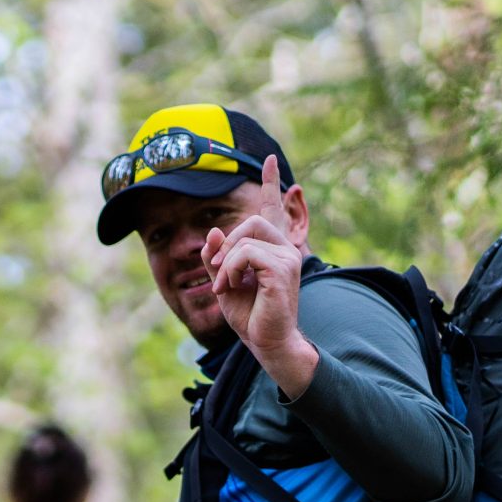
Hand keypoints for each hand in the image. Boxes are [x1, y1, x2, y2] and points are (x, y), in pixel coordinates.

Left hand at [201, 155, 317, 396]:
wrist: (268, 343)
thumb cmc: (251, 316)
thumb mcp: (225, 282)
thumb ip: (217, 256)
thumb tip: (214, 230)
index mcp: (274, 250)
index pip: (272, 209)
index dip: (270, 183)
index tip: (270, 158)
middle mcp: (285, 249)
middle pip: (252, 221)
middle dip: (228, 243)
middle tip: (219, 271)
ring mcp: (287, 258)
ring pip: (246, 237)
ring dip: (226, 263)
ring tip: (225, 286)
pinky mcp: (282, 270)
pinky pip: (246, 253)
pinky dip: (230, 270)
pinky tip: (231, 287)